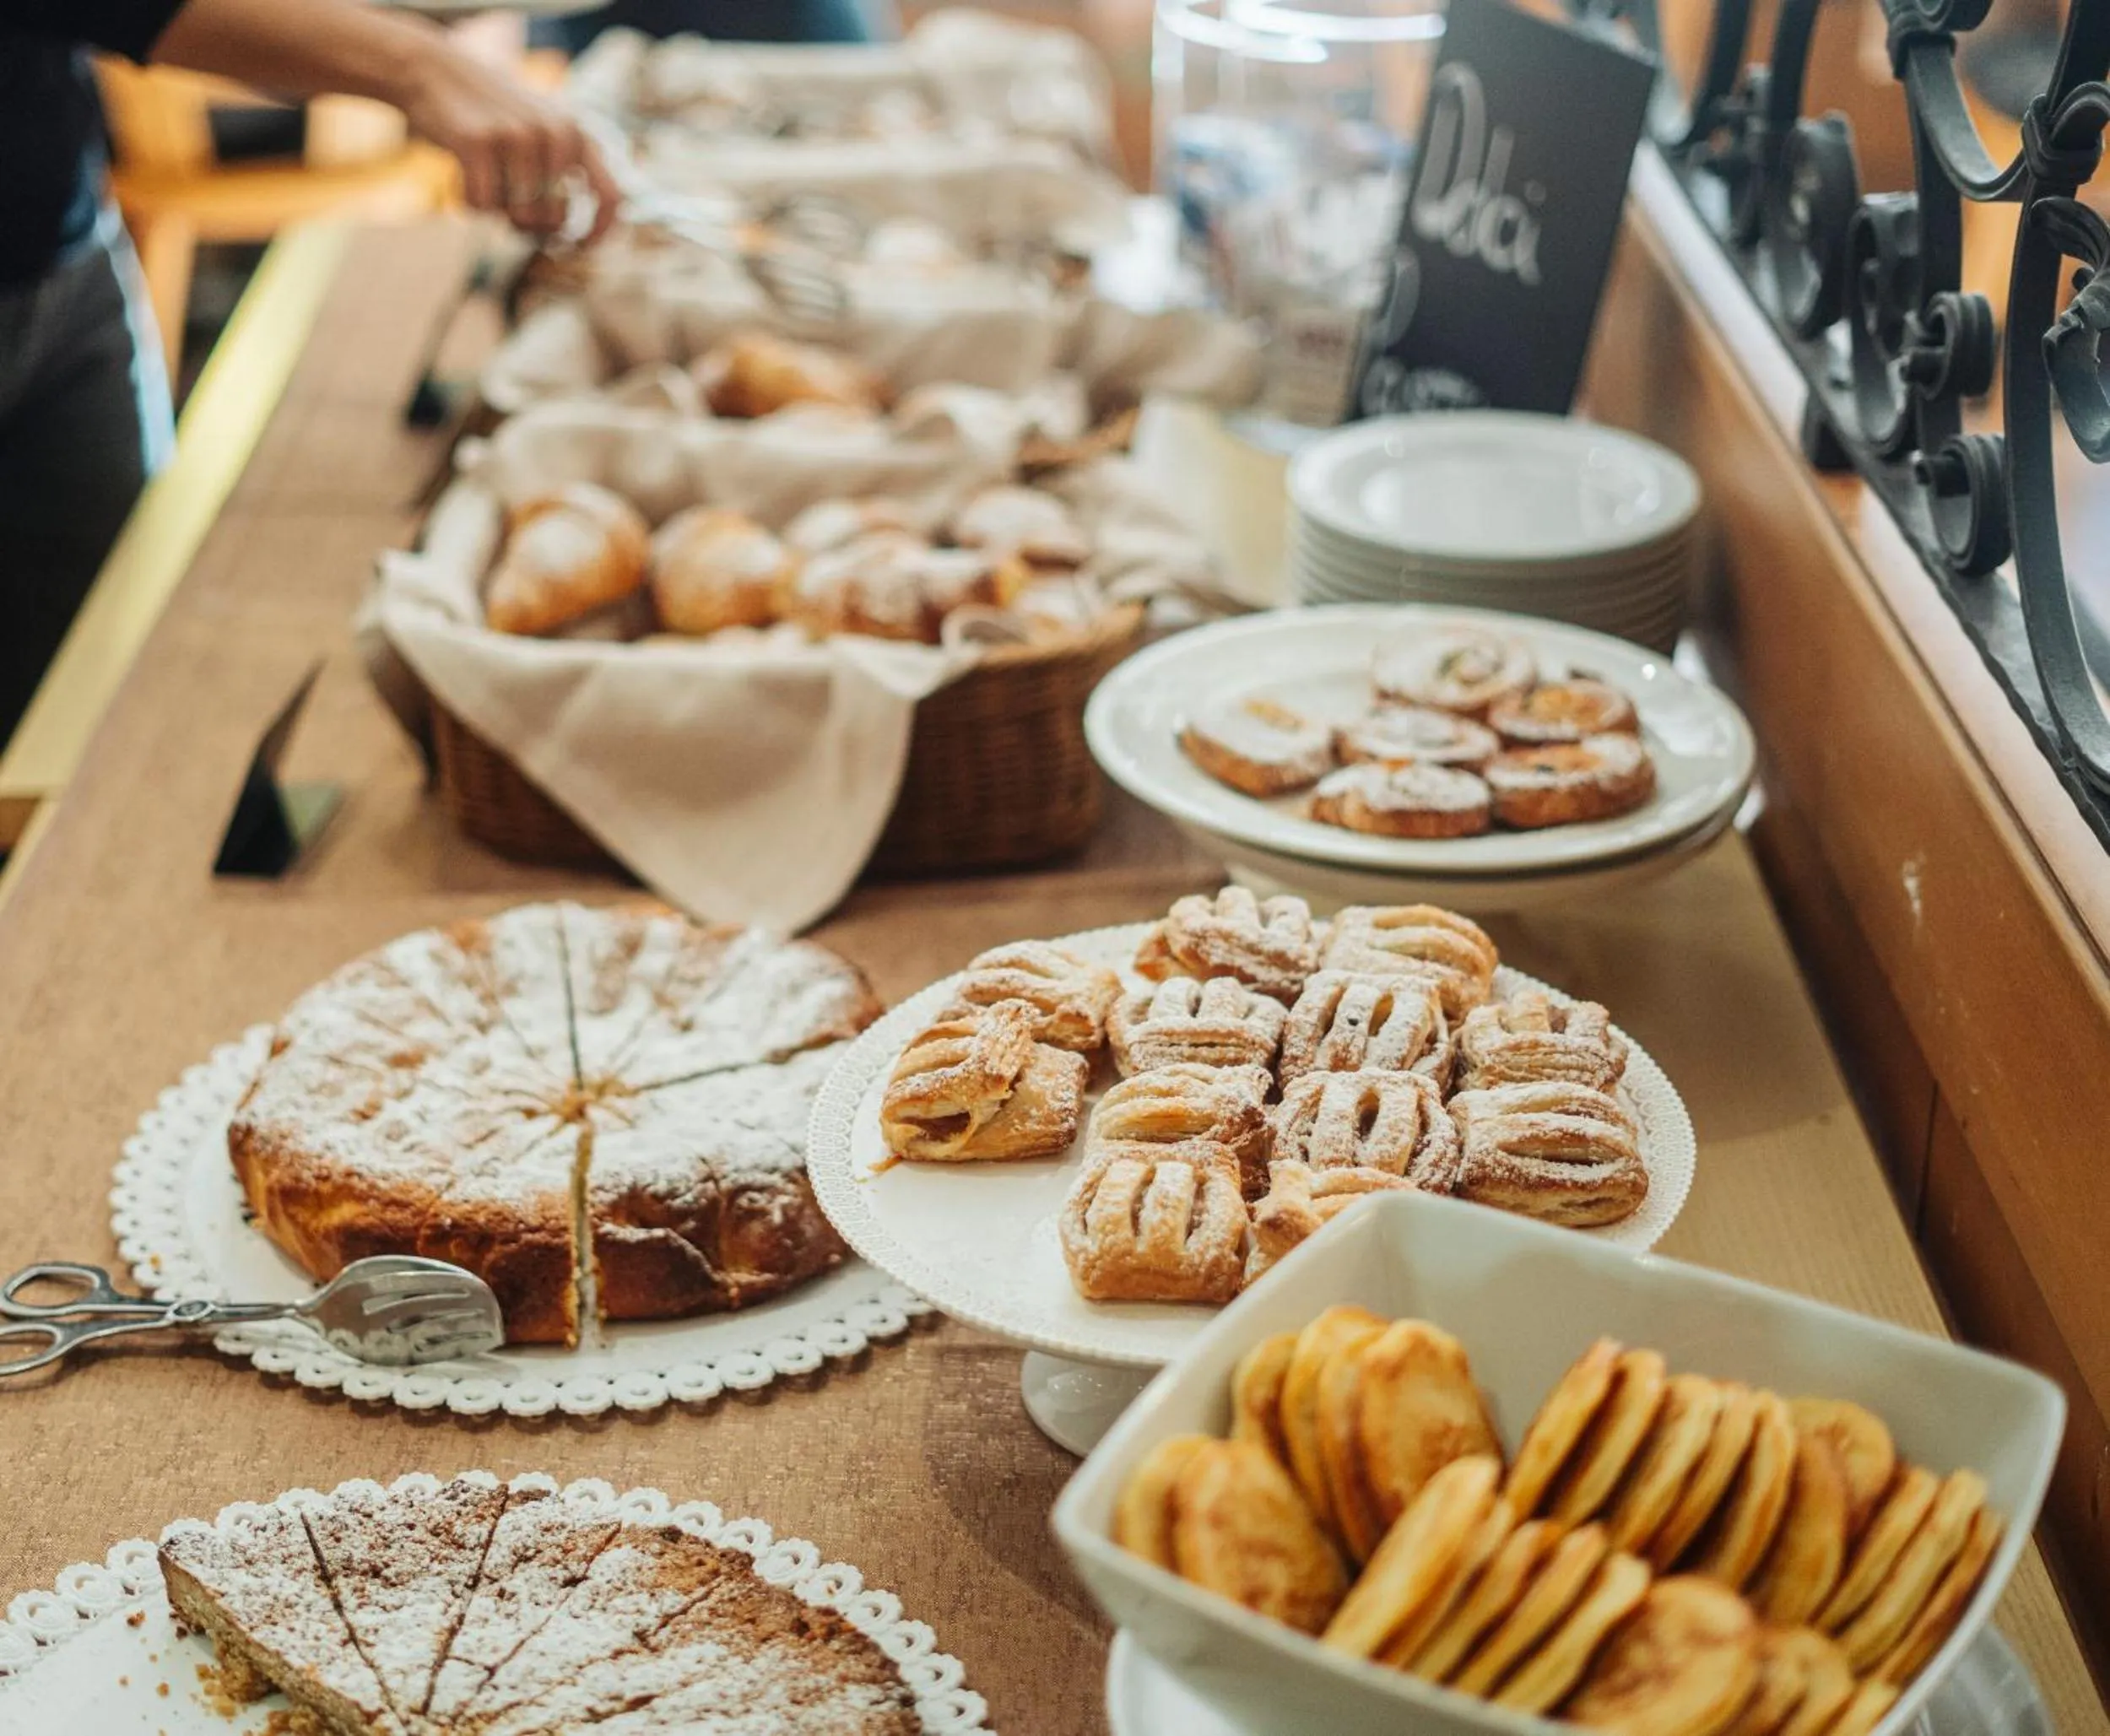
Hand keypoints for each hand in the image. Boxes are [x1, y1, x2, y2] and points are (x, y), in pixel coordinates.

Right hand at [397, 44, 620, 241]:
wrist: (434, 69)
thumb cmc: (492, 114)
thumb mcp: (542, 129)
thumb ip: (565, 172)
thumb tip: (568, 236)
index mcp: (578, 134)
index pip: (611, 197)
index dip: (599, 234)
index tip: (578, 249)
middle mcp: (556, 133)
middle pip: (552, 221)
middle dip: (528, 226)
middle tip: (507, 203)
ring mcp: (518, 136)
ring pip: (517, 217)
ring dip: (497, 211)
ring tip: (486, 177)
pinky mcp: (478, 142)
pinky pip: (482, 206)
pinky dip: (469, 201)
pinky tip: (462, 172)